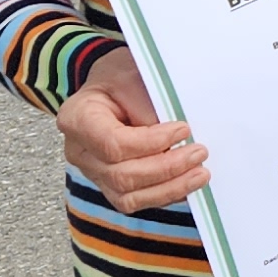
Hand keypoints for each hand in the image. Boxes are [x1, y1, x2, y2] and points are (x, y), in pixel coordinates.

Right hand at [61, 51, 207, 210]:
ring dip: (170, 188)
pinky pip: (137, 201)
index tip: (183, 129)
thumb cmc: (121, 77)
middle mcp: (80, 152)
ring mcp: (94, 173)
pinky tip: (188, 183)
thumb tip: (176, 138)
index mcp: (77, 119)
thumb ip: (148, 106)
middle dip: (166, 168)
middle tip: (199, 152)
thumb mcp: (134, 75)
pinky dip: (166, 195)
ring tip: (200, 174)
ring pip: (128, 197)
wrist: (114, 86)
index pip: (113, 144)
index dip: (151, 143)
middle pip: (121, 175)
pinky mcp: (112, 186)